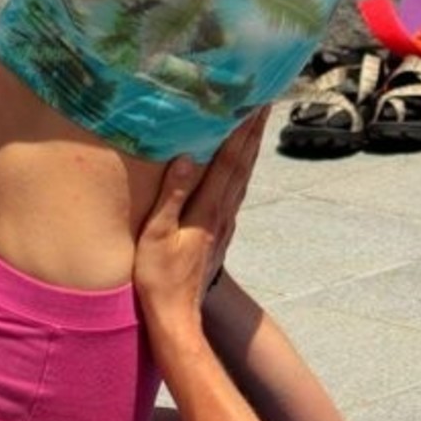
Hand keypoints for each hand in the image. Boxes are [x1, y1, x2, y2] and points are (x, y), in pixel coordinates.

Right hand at [134, 109, 268, 326]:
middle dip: (253, 132)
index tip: (253, 103)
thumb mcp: (157, 236)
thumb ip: (172, 196)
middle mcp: (222, 214)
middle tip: (263, 101)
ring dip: (250, 149)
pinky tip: (239, 168)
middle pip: (242, 166)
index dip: (241, 131)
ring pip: (242, 179)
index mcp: (208, 211)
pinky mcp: (218, 235)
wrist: (177, 320)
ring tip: (255, 125)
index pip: (230, 162)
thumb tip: (186, 157)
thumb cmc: (159, 279)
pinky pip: (235, 193)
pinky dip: (241, 171)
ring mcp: (223, 226)